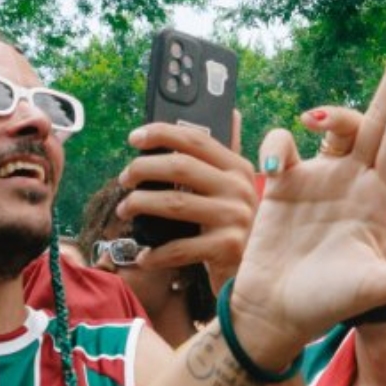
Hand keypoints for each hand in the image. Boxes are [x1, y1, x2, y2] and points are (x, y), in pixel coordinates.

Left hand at [121, 110, 257, 290]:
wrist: (260, 273)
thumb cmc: (238, 226)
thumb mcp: (240, 187)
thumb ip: (228, 155)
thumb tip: (230, 113)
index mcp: (239, 168)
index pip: (196, 139)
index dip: (161, 133)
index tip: (134, 138)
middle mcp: (240, 189)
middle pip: (180, 167)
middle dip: (142, 169)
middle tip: (124, 178)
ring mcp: (235, 218)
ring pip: (173, 203)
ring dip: (140, 205)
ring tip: (125, 210)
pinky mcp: (227, 247)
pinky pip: (179, 247)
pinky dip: (155, 253)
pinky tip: (144, 256)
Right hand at [222, 35, 385, 362]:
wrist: (275, 313)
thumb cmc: (328, 303)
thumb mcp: (380, 287)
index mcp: (379, 198)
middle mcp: (353, 180)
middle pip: (377, 119)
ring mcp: (319, 179)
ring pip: (332, 125)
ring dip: (330, 112)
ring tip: (315, 119)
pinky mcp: (281, 183)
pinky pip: (282, 144)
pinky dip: (278, 143)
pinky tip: (273, 165)